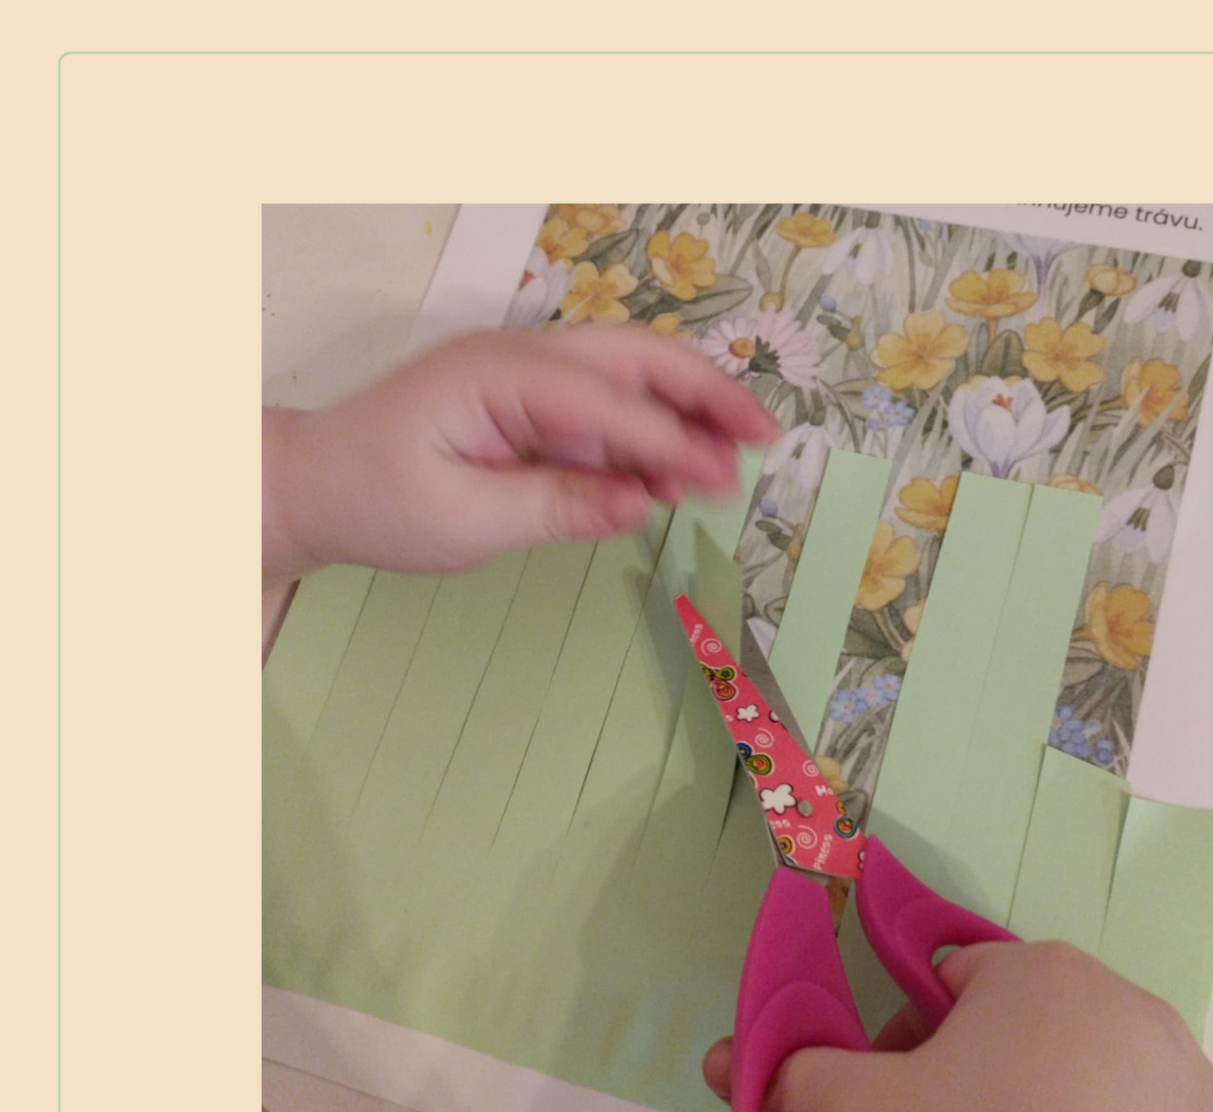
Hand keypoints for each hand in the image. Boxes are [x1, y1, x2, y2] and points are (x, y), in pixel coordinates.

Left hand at [262, 325, 778, 587]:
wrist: (315, 485)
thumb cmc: (378, 502)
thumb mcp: (465, 521)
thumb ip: (558, 505)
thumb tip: (641, 503)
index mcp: (497, 377)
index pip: (605, 401)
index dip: (670, 439)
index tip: (722, 479)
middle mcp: (519, 359)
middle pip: (632, 357)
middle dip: (704, 393)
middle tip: (764, 437)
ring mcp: (527, 377)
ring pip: (627, 374)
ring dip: (686, 409)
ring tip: (736, 457)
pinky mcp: (530, 403)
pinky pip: (604, 407)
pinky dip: (650, 432)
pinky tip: (679, 471)